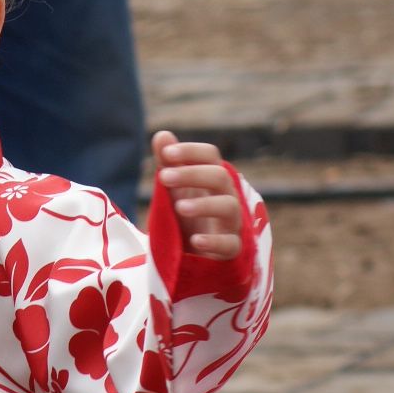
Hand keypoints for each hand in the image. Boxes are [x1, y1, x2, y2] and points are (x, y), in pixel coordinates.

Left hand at [152, 130, 242, 261]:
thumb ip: (168, 165)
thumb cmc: (185, 217)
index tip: (166, 154)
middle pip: (220, 177)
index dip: (191, 151)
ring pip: (229, 207)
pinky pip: (230, 244)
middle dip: (193, 174)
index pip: (211, 156)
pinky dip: (214, 241)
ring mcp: (231, 224)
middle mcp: (225, 197)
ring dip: (204, 204)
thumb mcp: (173, 191)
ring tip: (178, 207)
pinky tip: (195, 239)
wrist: (193, 258)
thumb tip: (162, 135)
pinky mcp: (231, 251)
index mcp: (211, 180)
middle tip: (163, 178)